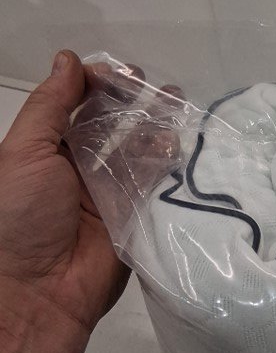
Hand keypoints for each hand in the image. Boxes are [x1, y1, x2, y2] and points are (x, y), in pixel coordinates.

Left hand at [0, 51, 179, 352]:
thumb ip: (49, 106)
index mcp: (45, 150)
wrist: (37, 293)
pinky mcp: (135, 214)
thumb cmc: (19, 216)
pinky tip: (179, 138)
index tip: (119, 71)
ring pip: (136, 148)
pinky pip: (153, 182)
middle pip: (110, 124)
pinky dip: (167, 159)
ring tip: (174, 101)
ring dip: (154, 124)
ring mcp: (108, 191)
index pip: (75, 106)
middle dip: (131, 100)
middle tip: (152, 83)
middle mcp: (78, 167)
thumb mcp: (23, 152)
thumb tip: (69, 59)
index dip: (96, 84)